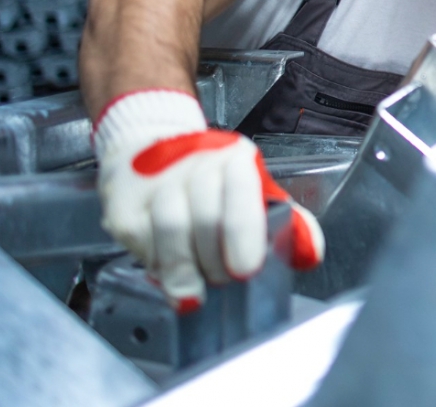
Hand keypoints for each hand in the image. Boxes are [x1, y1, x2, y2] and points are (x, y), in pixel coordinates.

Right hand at [94, 89, 324, 310]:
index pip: (241, 195)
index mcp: (234, 160)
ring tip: (196, 288)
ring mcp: (156, 183)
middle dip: (217, 262)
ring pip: (170, 231)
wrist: (152, 147)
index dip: (244, 236)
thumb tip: (310, 255)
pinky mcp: (125, 206)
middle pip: (205, 220)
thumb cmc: (213, 180)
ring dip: (185, 270)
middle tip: (224, 281)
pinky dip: (158, 267)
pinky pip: (141, 244)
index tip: (246, 269)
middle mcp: (194, 163)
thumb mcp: (257, 193)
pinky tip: (169, 270)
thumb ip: (288, 224)